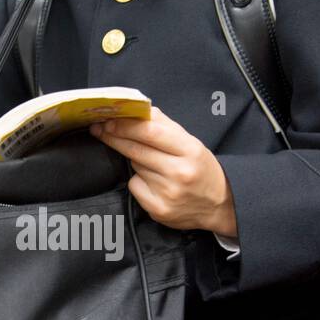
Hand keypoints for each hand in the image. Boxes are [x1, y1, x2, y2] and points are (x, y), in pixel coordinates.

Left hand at [90, 106, 236, 233]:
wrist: (218, 205)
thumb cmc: (201, 169)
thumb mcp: (191, 143)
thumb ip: (164, 125)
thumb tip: (138, 110)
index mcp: (190, 150)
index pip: (150, 132)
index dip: (125, 125)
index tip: (109, 120)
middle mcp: (179, 172)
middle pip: (136, 150)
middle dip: (115, 137)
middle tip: (101, 129)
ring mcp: (167, 192)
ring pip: (135, 166)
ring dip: (136, 160)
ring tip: (153, 164)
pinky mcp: (157, 209)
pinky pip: (134, 186)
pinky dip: (138, 181)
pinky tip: (153, 183)